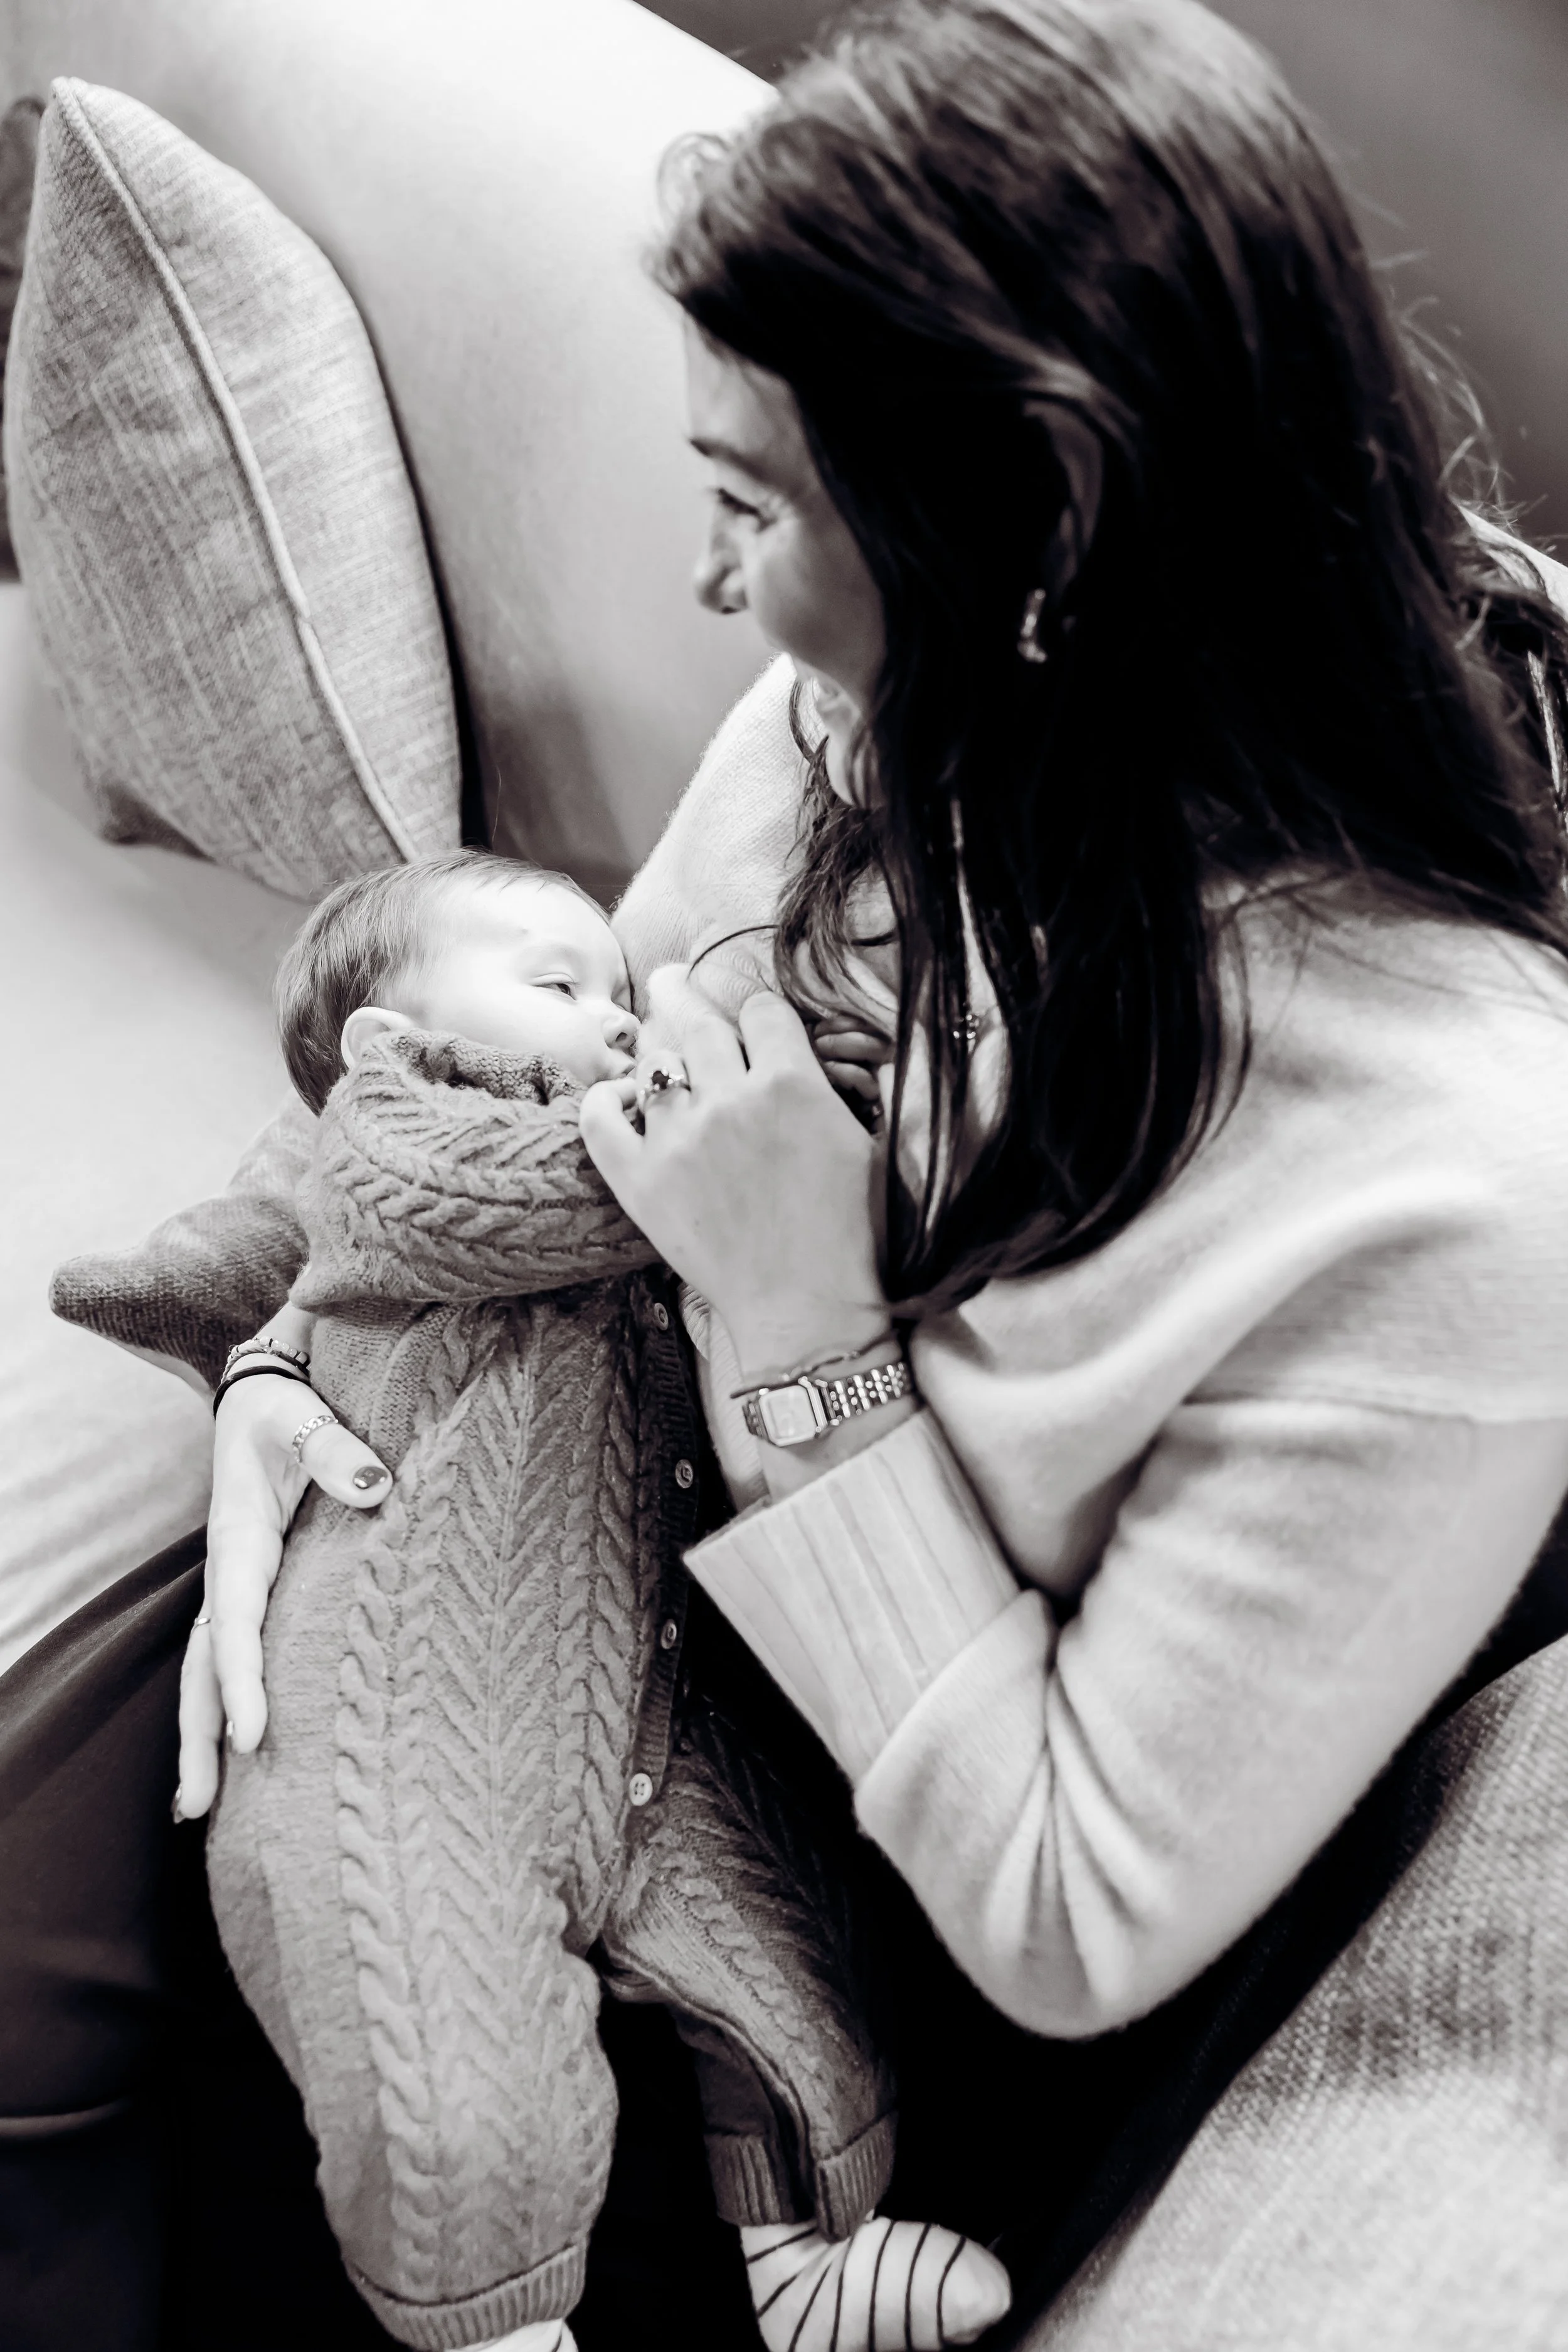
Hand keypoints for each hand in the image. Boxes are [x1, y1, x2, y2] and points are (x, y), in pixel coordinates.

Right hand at [174, 1374, 390, 1819]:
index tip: (252, 1736)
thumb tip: (378, 1487)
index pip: (235, 1623)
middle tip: (196, 1808)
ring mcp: (238, 1585)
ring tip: (195, 1809)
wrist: (265, 1391)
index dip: (242, 1681)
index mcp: (239, 1540)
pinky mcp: (255, 1588)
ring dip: (202, 1736)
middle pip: (205, 1666)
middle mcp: (230, 1572)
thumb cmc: (285, 1408)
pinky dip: (223, 1705)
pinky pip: (231, 1655)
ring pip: (209, 1670)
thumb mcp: (303, 1415)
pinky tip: (232, 1755)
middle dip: (199, 1736)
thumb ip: (336, 1450)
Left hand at [580, 970, 889, 1375]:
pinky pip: (599, 1118)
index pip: (762, 1010)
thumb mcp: (870, 1145)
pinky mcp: (640, 1181)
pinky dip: (603, 1099)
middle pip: (698, 1018)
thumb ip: (836, 1088)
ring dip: (653, 1044)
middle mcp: (730, 1100)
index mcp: (792, 1083)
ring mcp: (679, 1139)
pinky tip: (617, 1096)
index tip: (756, 1023)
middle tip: (670, 979)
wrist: (809, 1308)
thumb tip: (818, 1054)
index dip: (761, 1013)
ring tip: (649, 1034)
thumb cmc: (853, 1233)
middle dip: (683, 992)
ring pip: (654, 1061)